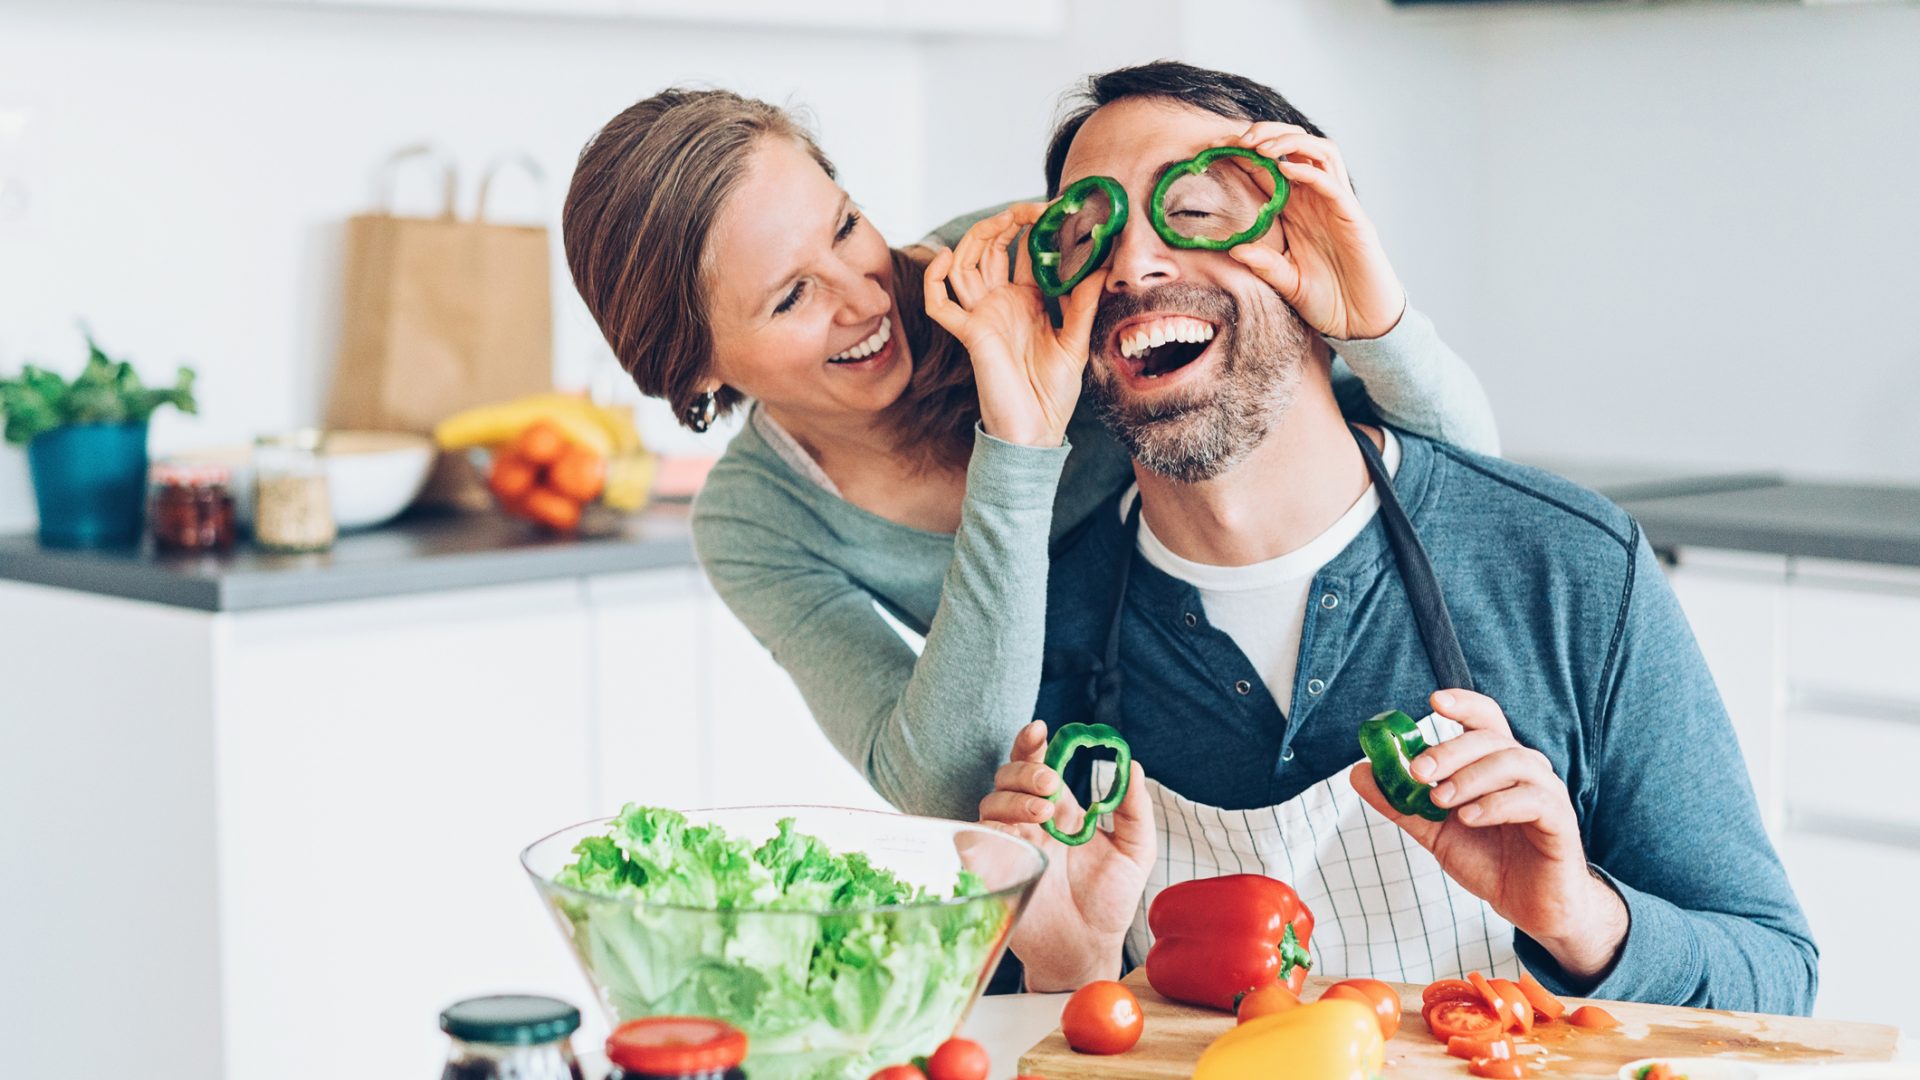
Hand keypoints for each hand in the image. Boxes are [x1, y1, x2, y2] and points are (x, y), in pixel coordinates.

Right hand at [923, 205, 1105, 447]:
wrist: (1036, 431)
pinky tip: (946, 256)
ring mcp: (982, 316)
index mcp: (1026, 301)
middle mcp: (1001, 303)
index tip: (1056, 209)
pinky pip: (938, 303)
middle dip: (1005, 223)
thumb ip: (1084, 302)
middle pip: (990, 249)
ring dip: (977, 238)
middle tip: (1030, 209)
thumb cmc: (1054, 392)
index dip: (1036, 228)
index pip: (1025, 252)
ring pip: (963, 265)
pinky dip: (934, 278)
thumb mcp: (1076, 341)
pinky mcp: (969, 333)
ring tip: (1001, 220)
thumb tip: (1102, 263)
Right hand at [978, 720, 1155, 989]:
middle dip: (1026, 770)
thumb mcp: (1135, 851)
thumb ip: (1134, 809)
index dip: (1031, 742)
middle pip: (1009, 775)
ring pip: (990, 801)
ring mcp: (1008, 844)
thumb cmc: (1110, 901)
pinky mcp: (991, 870)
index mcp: (1060, 809)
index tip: (1040, 728)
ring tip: (1044, 814)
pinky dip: (986, 828)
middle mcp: (1029, 820)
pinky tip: (1012, 834)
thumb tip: (1133, 766)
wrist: (1089, 949)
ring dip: (1014, 798)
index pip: (1037, 762)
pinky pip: (972, 839)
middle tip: (1052, 785)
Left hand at [1223, 123, 1406, 340]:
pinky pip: (1332, 183)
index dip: (1243, 152)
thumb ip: (1264, 265)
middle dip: (1264, 134)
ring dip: (1288, 141)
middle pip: (1294, 146)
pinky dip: (1309, 170)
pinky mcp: (1353, 216)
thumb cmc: (1329, 301)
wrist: (1362, 321)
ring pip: (1318, 151)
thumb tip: (1233, 249)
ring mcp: (1336, 204)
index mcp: (1296, 210)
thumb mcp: (1288, 283)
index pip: (1268, 168)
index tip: (1213, 148)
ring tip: (1259, 146)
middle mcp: (1316, 199)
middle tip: (1234, 139)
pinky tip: (1284, 167)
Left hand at [1349, 689, 1628, 979]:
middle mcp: (1524, 770)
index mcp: (1495, 764)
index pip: (1484, 719)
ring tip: (1440, 800)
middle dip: (1450, 750)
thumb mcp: (1434, 830)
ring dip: (1469, 777)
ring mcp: (1546, 793)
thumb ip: (1400, 802)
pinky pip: (1532, 800)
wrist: (1528, 907)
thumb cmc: (1489, 860)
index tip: (1433, 701)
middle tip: (1418, 772)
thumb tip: (1359, 771)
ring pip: (1512, 763)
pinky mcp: (1559, 821)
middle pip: (1490, 739)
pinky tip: (1469, 817)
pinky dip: (1495, 804)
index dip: (1463, 704)